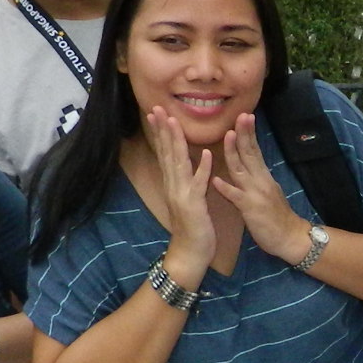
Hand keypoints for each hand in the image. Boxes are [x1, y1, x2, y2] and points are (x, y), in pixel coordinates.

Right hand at [143, 107, 218, 275]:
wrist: (189, 253)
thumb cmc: (192, 227)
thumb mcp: (187, 199)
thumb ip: (185, 180)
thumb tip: (183, 162)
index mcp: (173, 183)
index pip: (165, 152)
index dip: (161, 132)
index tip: (157, 112)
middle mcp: (174, 186)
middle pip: (167, 153)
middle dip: (163, 130)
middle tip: (158, 108)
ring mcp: (182, 195)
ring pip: (179, 164)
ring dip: (177, 142)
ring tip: (175, 122)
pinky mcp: (194, 205)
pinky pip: (199, 184)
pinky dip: (201, 169)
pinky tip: (205, 154)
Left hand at [210, 112, 307, 260]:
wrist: (290, 239)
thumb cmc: (278, 218)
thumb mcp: (268, 194)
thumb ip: (256, 180)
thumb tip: (248, 167)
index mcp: (263, 177)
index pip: (254, 151)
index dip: (248, 134)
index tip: (244, 116)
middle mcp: (260, 181)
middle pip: (250, 154)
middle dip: (244, 134)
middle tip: (240, 115)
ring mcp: (256, 194)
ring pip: (242, 169)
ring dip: (233, 152)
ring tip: (227, 135)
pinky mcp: (251, 209)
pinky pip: (237, 197)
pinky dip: (227, 188)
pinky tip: (216, 180)